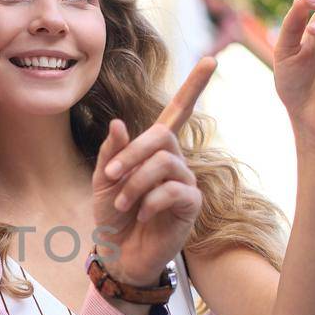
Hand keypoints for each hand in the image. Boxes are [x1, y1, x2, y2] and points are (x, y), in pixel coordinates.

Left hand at [94, 57, 216, 286]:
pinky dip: (150, 201)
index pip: (178, 112)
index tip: (212, 59)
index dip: (194, 86)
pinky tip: (142, 215)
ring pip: (165, 162)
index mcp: (154, 150)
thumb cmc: (112, 217)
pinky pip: (173, 190)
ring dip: (136, 182)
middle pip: (163, 135)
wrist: (117, 255)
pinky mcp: (190, 206)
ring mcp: (185, 183)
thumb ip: (111, 153)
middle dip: (132, 154)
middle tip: (110, 178)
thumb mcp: (103, 181)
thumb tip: (119, 124)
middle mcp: (175, 161)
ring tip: (123, 204)